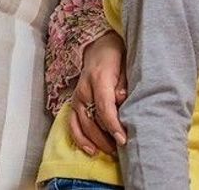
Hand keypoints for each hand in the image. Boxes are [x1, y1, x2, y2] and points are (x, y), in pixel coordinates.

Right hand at [69, 31, 127, 155]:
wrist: (99, 47)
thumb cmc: (117, 57)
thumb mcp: (125, 66)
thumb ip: (123, 84)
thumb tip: (121, 100)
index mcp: (99, 79)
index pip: (104, 107)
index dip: (113, 125)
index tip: (123, 139)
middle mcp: (84, 90)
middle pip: (92, 120)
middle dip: (106, 138)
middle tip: (121, 149)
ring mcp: (77, 97)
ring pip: (82, 125)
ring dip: (96, 141)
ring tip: (110, 152)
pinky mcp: (74, 102)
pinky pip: (73, 124)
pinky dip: (80, 139)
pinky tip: (90, 149)